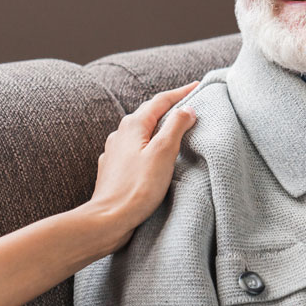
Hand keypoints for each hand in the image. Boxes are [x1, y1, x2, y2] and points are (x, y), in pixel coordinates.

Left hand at [89, 81, 198, 251]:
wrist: (108, 219)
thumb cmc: (137, 188)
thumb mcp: (163, 153)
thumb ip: (176, 127)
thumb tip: (187, 109)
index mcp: (133, 125)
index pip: (160, 101)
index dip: (181, 92)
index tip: (197, 86)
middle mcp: (120, 134)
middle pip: (149, 114)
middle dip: (169, 108)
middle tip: (189, 104)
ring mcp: (114, 152)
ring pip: (141, 132)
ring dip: (158, 127)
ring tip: (174, 128)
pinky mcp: (114, 169)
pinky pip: (135, 149)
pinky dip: (149, 146)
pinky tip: (153, 155)